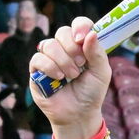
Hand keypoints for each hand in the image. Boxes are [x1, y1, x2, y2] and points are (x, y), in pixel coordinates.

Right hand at [28, 17, 110, 138]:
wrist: (79, 114)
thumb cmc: (91, 93)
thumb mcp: (101, 73)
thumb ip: (97, 53)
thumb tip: (91, 33)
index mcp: (82, 47)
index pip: (79, 24)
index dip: (80, 26)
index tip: (82, 38)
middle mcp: (64, 49)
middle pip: (62, 32)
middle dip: (72, 47)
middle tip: (81, 64)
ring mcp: (49, 58)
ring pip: (49, 44)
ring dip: (63, 60)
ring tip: (72, 75)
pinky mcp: (36, 69)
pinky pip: (38, 58)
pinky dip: (50, 67)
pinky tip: (59, 78)